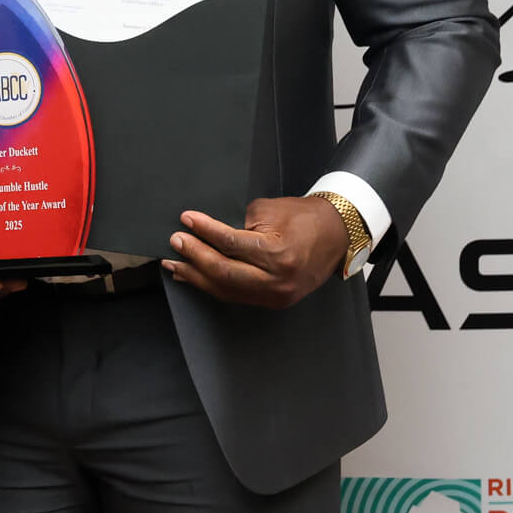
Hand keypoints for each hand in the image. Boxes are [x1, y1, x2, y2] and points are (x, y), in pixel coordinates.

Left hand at [161, 197, 348, 308]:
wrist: (337, 234)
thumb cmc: (305, 216)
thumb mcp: (271, 210)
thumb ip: (238, 223)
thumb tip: (206, 231)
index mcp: (278, 254)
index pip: (230, 244)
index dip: (204, 231)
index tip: (186, 220)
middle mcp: (277, 281)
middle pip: (224, 272)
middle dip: (195, 257)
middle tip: (175, 242)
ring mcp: (276, 296)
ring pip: (227, 290)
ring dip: (197, 277)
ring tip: (175, 264)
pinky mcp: (275, 301)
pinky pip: (237, 295)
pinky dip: (214, 286)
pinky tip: (196, 277)